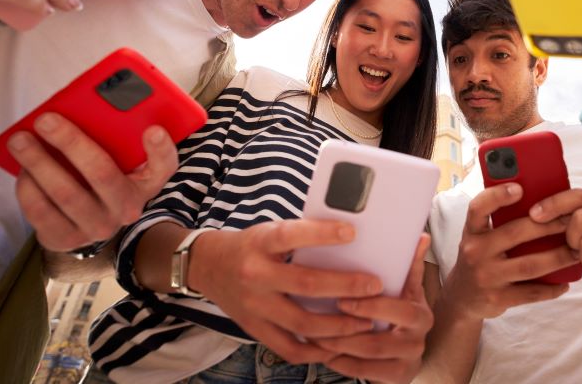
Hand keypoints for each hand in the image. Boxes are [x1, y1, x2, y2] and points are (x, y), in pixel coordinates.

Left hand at [9, 113, 177, 250]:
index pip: (164, 166)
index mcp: (145, 182)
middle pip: (101, 172)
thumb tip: (81, 109)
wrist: (86, 223)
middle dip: (70, 142)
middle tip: (45, 120)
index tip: (152, 129)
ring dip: (38, 162)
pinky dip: (27, 187)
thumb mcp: (118, 160)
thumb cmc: (101, 179)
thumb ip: (113, 137)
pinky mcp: (67, 239)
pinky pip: (42, 212)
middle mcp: (127, 208)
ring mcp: (97, 227)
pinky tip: (21, 169)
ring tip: (20, 140)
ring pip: (65, 192)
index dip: (160, 149)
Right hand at [188, 220, 383, 365]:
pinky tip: (339, 346)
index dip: (322, 234)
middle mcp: (255, 275)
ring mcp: (254, 307)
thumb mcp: (269, 230)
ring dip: (339, 325)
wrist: (207, 266)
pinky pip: (289, 349)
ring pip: (302, 323)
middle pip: (305, 284)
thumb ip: (301, 235)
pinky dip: (316, 352)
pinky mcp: (254, 329)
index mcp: (260, 243)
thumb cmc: (250, 245)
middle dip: (345, 286)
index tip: (352, 233)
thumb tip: (348, 237)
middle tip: (375, 286)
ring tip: (366, 321)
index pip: (291, 235)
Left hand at [313, 234, 433, 382]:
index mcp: (421, 315)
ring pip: (367, 358)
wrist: (409, 351)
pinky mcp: (395, 378)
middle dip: (346, 332)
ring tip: (314, 335)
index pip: (400, 311)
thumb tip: (421, 236)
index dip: (371, 306)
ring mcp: (406, 363)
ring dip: (338, 347)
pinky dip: (341, 363)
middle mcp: (417, 341)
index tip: (343, 299)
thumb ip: (410, 265)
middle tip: (319, 321)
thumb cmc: (402, 313)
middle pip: (380, 341)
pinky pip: (363, 373)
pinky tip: (323, 352)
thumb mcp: (408, 290)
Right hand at [441, 183, 575, 321]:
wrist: (462, 298)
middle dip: (548, 226)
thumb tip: (540, 203)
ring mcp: (486, 276)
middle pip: (515, 233)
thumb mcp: (479, 237)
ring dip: (558, 258)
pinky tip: (565, 282)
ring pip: (529, 265)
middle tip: (571, 221)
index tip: (519, 188)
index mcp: (472, 231)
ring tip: (576, 252)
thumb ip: (499, 222)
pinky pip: (531, 292)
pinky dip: (552, 288)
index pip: (478, 207)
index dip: (497, 196)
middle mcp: (475, 251)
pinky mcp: (497, 298)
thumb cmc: (479, 258)